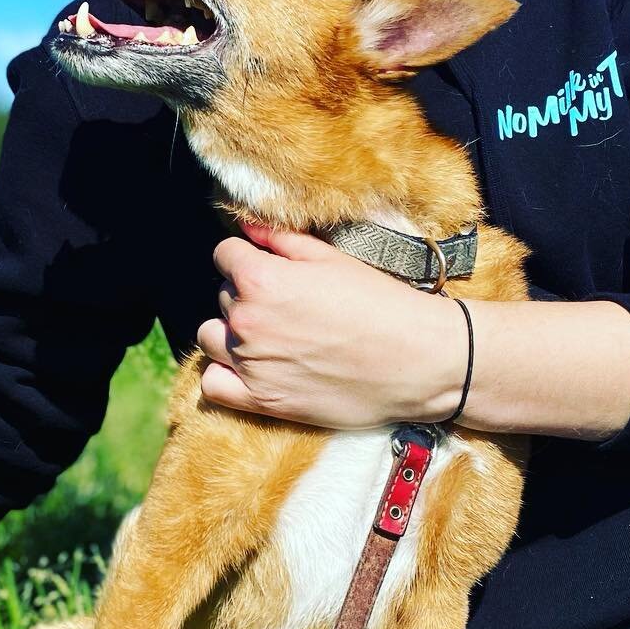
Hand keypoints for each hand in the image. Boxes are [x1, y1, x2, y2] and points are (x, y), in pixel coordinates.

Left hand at [196, 221, 466, 428]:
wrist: (418, 360)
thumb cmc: (380, 302)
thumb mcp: (331, 258)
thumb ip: (280, 239)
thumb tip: (245, 226)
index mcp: (261, 279)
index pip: (224, 255)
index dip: (245, 257)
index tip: (266, 266)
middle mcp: (248, 321)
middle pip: (224, 296)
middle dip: (247, 295)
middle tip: (286, 304)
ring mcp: (252, 365)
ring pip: (212, 338)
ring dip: (231, 333)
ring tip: (268, 335)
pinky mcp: (262, 402)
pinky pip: (213, 385)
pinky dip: (222, 375)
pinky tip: (248, 368)